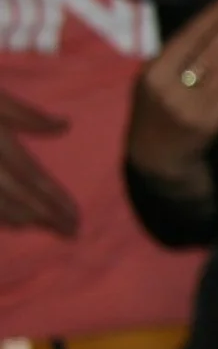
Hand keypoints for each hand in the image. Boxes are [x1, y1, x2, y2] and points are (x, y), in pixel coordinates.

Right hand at [0, 89, 75, 234]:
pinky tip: (9, 220)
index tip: (77, 217)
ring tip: (41, 225)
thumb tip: (65, 126)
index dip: (57, 200)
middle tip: (72, 232)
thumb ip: (28, 116)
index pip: (34, 179)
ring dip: (20, 219)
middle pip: (19, 199)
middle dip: (46, 217)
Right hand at [126, 0, 217, 196]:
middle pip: (211, 49)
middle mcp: (170, 90)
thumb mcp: (155, 78)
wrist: (157, 155)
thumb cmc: (157, 108)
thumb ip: (178, 53)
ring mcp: (192, 108)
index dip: (213, 16)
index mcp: (152, 73)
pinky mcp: (212, 122)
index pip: (187, 38)